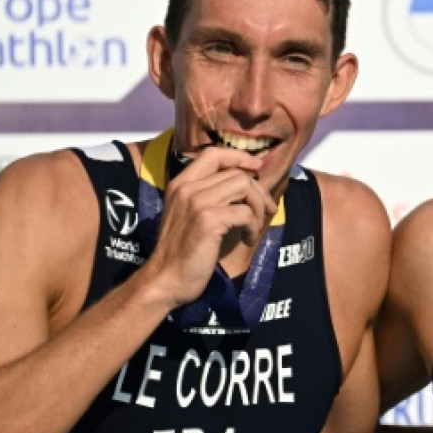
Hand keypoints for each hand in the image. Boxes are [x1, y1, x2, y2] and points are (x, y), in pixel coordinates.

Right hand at [141, 146, 276, 306]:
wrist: (165, 279)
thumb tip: (246, 186)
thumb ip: (209, 197)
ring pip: (244, 187)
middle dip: (259, 192)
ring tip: (254, 228)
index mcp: (181, 184)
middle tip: (267, 210)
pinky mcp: (208, 220)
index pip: (213, 154)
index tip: (257, 167)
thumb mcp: (189, 215)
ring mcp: (197, 202)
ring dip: (258, 209)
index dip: (240, 157)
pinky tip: (247, 240)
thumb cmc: (181, 252)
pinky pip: (246, 213)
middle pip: (236, 173)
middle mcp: (187, 188)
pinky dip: (253, 227)